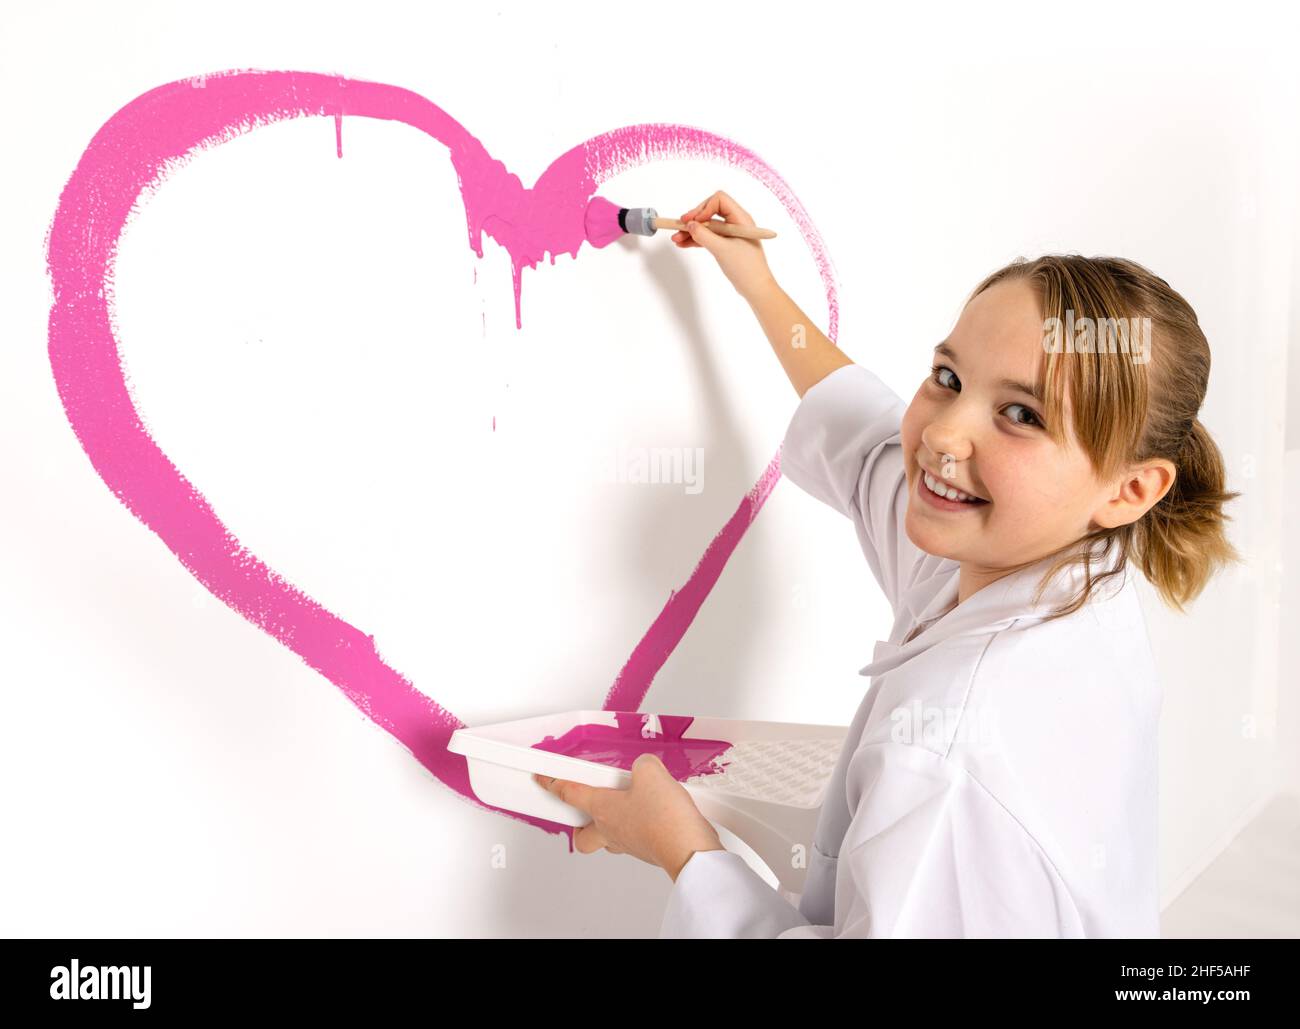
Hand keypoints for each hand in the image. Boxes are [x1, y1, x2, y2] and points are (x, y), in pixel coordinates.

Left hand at [533, 753, 725, 880]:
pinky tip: (652, 812)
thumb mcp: (651, 773)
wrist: (688, 848)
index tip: (543, 779)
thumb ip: (643, 765)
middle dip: (579, 823)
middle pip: (582, 835)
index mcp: (602, 809)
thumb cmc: (664, 818)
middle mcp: (611, 830)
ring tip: (624, 805)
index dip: (552, 784)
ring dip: (609, 825)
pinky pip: (633, 838)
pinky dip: (637, 826)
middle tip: (586, 805)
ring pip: (607, 840)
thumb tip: (645, 769)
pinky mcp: (648, 848)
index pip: (569, 794)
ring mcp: (629, 843)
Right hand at [672, 190, 775, 301]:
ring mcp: (730, 234)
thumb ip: (704, 236)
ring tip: (676, 239)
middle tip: (680, 227)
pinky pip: (709, 237)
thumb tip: (690, 225)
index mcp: (740, 219)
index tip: (693, 222)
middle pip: (710, 211)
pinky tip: (684, 244)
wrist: (756, 287)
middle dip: (694, 219)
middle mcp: (736, 223)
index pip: (719, 200)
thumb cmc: (746, 268)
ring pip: (707, 226)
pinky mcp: (726, 244)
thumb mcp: (722, 250)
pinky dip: (696, 240)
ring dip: (692, 231)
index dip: (704, 208)